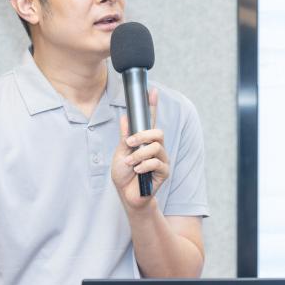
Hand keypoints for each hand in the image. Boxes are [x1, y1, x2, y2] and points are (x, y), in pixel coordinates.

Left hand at [111, 87, 169, 209]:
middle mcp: (156, 148)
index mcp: (144, 141)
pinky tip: (137, 171)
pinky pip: (157, 162)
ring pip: (156, 147)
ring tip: (131, 163)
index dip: (152, 105)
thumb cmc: (124, 174)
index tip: (152, 91)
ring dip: (140, 154)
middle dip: (142, 136)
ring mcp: (161, 159)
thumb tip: (126, 118)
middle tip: (129, 143)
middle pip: (157, 132)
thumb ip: (126, 137)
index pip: (150, 120)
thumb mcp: (120, 152)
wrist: (126, 194)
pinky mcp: (164, 172)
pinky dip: (144, 165)